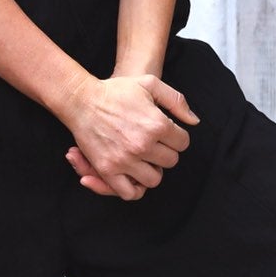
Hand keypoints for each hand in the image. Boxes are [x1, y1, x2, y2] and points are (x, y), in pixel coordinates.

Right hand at [61, 73, 197, 199]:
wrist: (82, 100)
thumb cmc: (116, 91)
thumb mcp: (150, 84)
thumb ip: (176, 101)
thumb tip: (194, 121)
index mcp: (157, 125)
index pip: (183, 143)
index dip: (176, 137)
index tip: (165, 133)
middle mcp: (143, 145)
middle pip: (171, 161)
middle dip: (164, 152)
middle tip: (153, 144)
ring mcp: (125, 160)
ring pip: (154, 179)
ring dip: (152, 170)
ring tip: (144, 158)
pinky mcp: (108, 170)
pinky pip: (130, 193)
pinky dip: (134, 188)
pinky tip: (133, 175)